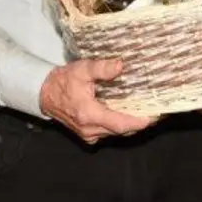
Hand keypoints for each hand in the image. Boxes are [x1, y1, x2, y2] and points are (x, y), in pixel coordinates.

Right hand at [38, 59, 152, 143]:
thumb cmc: (64, 82)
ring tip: (146, 110)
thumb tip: (120, 66)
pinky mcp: (88, 135)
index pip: (121, 124)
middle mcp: (90, 129)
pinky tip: (129, 113)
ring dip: (130, 123)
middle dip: (140, 121)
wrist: (45, 94)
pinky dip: (120, 124)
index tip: (155, 116)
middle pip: (122, 130)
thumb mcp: (82, 70)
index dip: (140, 122)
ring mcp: (89, 135)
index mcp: (89, 115)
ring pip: (116, 132)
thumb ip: (101, 68)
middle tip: (156, 110)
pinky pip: (109, 132)